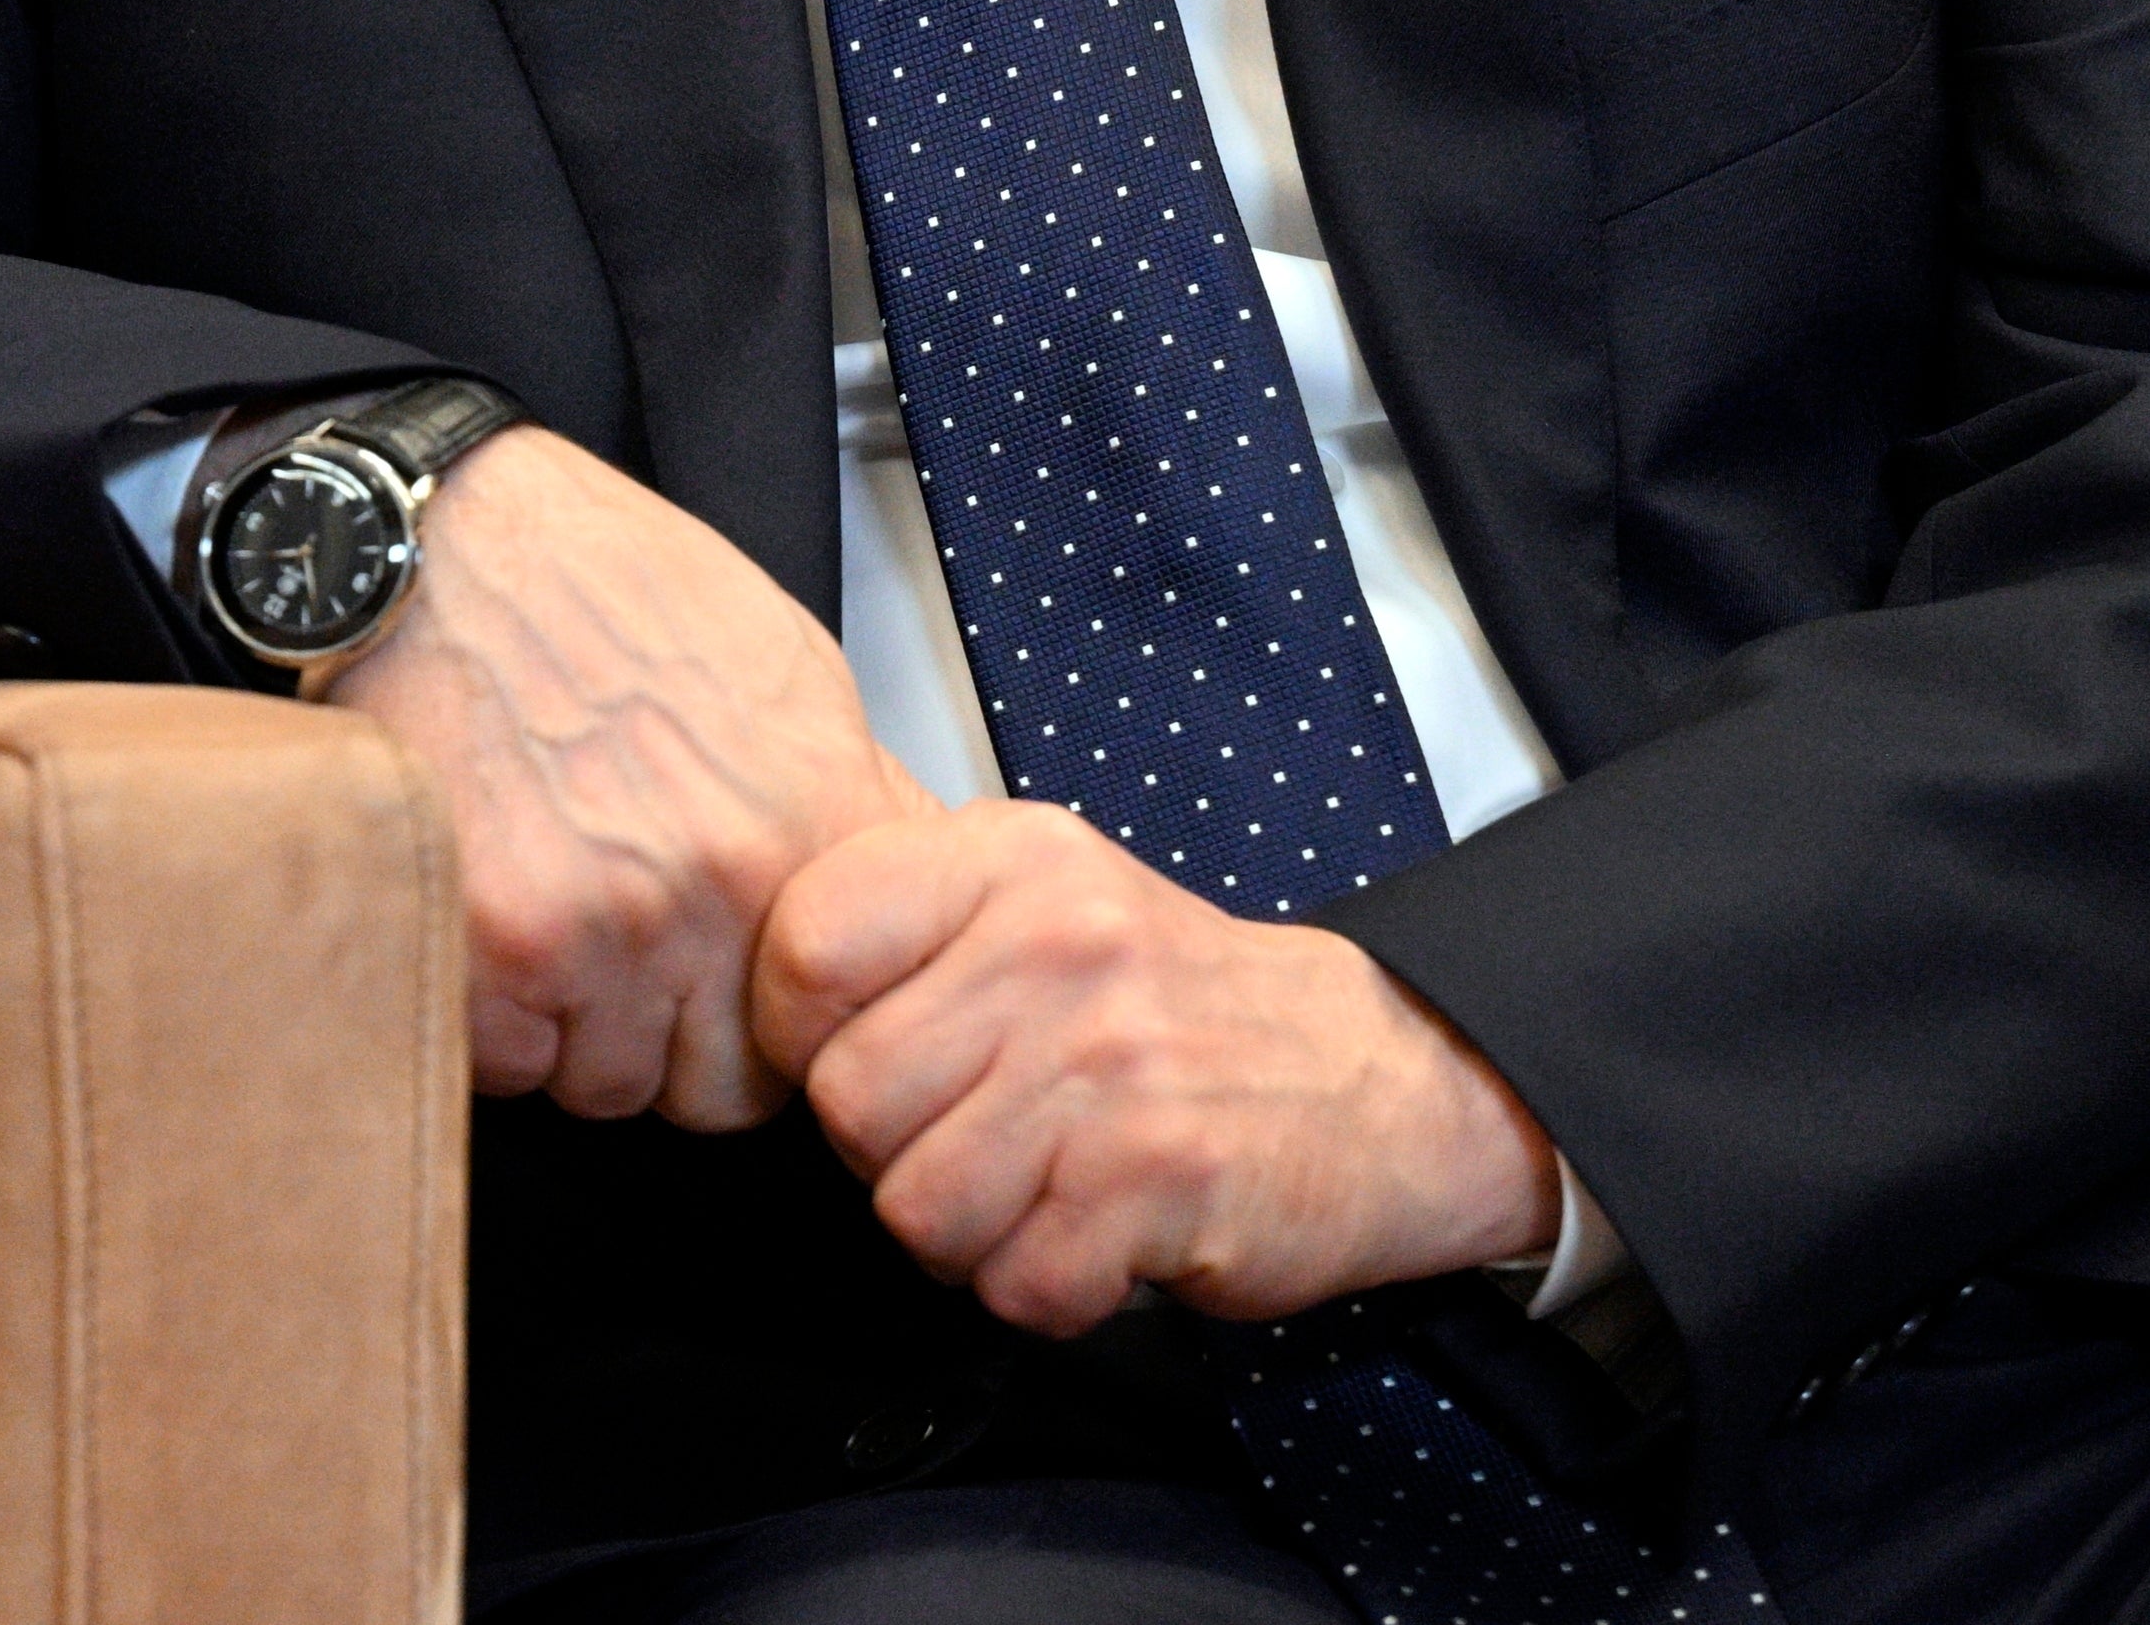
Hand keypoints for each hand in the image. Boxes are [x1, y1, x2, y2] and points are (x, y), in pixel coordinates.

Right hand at [318, 426, 933, 1128]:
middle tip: (630, 949)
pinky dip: (493, 1016)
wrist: (440, 538)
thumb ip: (847, 807)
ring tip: (550, 906)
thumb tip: (908, 910)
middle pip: (721, 1087)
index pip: (841, 1029)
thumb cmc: (600, 585)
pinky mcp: (489, 945)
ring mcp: (602, 926)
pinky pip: (508, 1065)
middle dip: (679, 1039)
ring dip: (580, 1028)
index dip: (786, 1023)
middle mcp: (719, 889)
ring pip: (609, 1084)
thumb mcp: (783, 671)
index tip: (745, 989)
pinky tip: (487, 913)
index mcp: (808, 822)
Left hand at [750, 802, 1556, 1330]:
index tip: (866, 1054)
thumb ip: (907, 933)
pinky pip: (1016, 1284)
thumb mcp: (1042, 900)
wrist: (1383, 1078)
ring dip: (969, 1235)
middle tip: (979, 1139)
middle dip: (894, 1154)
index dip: (803, 1035)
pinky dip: (1050, 1288)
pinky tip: (1102, 1235)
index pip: (802, 948)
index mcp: (1003, 860)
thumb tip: (766, 1016)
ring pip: (916, 1209)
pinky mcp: (1161, 1179)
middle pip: (848, 1103)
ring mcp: (1110, 1063)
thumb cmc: (1178, 1006)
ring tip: (1042, 1189)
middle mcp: (1054, 946)